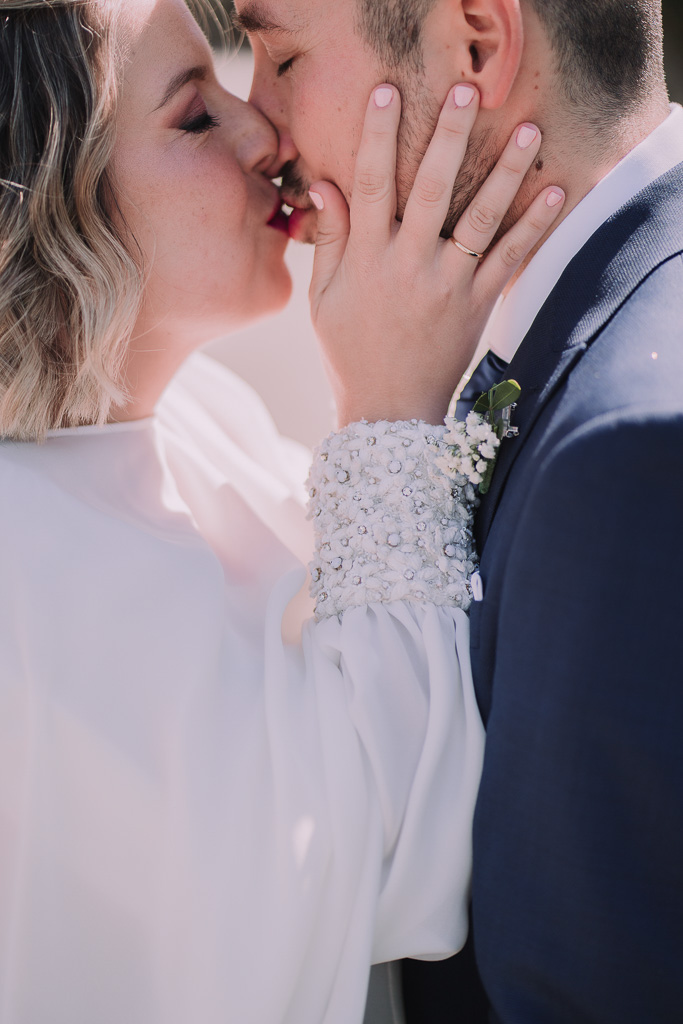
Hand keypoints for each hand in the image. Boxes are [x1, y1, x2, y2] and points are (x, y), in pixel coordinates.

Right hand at [308, 83, 564, 425]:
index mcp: (365, 260)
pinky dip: (533, 227)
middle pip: (429, 189)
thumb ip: (329, 242)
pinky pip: (508, 260)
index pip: (369, 186)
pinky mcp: (475, 305)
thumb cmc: (350, 354)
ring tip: (528, 131)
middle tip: (467, 91)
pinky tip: (554, 194)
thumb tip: (324, 186)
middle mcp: (407, 265)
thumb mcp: (323, 301)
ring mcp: (446, 284)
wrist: (389, 412)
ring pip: (478, 218)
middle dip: (448, 136)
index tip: (385, 92)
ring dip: (506, 173)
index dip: (376, 137)